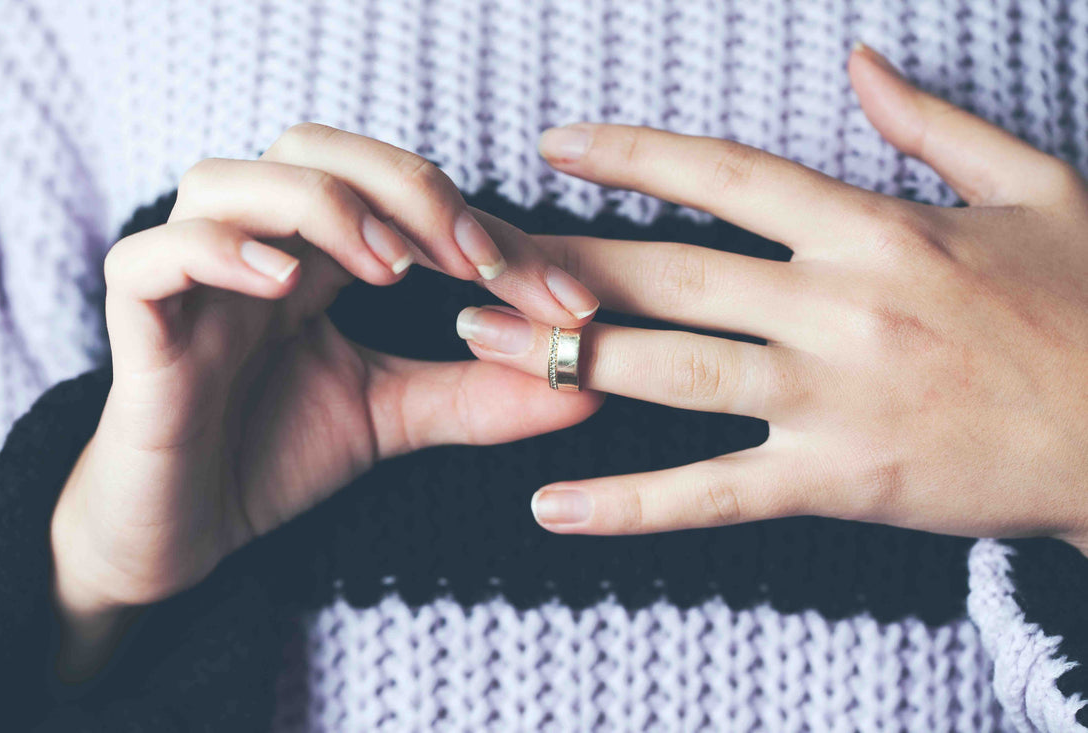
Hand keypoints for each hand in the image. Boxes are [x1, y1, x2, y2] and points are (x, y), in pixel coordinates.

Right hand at [50, 125, 602, 676]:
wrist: (183, 533)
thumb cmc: (275, 456)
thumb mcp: (396, 418)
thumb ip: (480, 396)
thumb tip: (588, 386)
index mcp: (315, 258)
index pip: (400, 199)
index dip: (488, 232)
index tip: (567, 301)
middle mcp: (255, 249)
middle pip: (313, 149)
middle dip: (407, 187)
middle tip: (474, 259)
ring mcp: (191, 282)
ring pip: (228, 180)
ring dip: (322, 206)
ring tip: (388, 269)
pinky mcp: (138, 327)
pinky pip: (151, 257)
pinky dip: (218, 251)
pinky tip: (283, 283)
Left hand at [457, 44, 1087, 554]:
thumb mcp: (1031, 185)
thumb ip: (930, 123)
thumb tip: (858, 60)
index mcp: (875, 227)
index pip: (725, 174)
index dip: (633, 156)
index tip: (558, 146)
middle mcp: (838, 303)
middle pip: (671, 272)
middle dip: (565, 260)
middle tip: (478, 252)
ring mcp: (832, 395)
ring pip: (672, 371)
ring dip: (568, 355)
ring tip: (483, 342)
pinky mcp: (838, 478)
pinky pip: (713, 491)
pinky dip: (628, 503)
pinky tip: (551, 506)